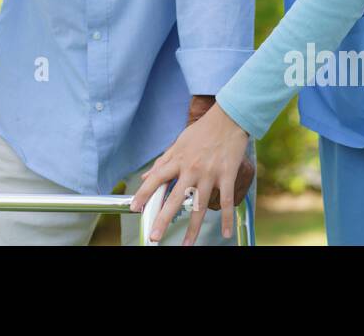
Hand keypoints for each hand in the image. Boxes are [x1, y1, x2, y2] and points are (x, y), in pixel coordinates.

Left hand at [128, 104, 251, 243]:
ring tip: (186, 244)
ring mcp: (210, 174)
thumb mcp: (178, 143)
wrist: (228, 119)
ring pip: (200, 206)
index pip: (156, 179)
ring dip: (193, 228)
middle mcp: (192, 169)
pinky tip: (225, 234)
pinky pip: (226, 201)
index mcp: (178, 160)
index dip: (143, 194)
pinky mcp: (227, 176)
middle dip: (163, 219)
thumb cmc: (202, 131)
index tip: (134, 208)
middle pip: (175, 198)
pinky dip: (226, 219)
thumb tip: (145, 177)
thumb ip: (162, 162)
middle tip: (155, 236)